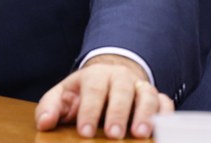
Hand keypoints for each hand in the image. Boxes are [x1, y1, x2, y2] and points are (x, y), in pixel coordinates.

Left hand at [34, 54, 173, 138]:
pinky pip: (165, 103)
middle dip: (118, 113)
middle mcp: (120, 77)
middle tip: (113, 134)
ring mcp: (140, 86)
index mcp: (95, 75)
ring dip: (145, 114)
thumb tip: (45, 123)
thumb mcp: (63, 96)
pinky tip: (161, 129)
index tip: (85, 132)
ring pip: (147, 95)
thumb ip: (50, 108)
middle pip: (121, 91)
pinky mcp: (157, 98)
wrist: (108, 78)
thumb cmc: (83, 92)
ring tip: (140, 134)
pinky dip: (166, 115)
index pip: (93, 90)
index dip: (89, 111)